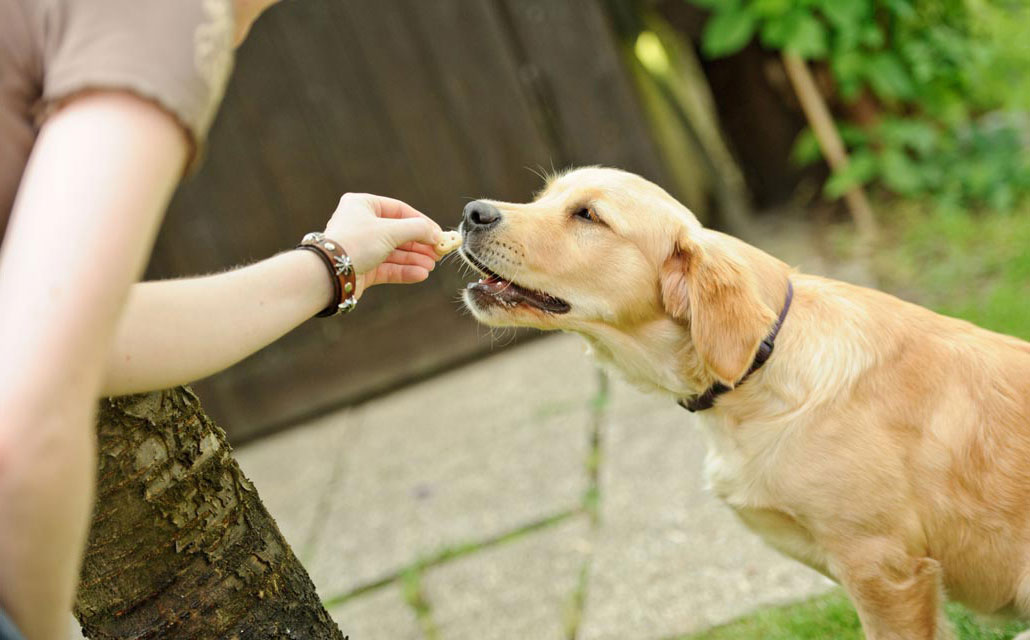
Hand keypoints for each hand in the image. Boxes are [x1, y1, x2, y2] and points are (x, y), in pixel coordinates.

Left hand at [323, 193, 442, 297]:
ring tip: (431, 265)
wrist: (328, 273)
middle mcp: (361, 224)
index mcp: (362, 205)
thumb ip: (417, 229)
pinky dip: (405, 270)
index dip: (422, 222)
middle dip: (420, 244)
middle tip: (439, 252)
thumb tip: (436, 233)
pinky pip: (388, 267)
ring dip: (414, 258)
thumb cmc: (355, 243)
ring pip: (394, 252)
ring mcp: (362, 247)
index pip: (400, 210)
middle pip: (398, 232)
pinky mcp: (362, 268)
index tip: (439, 234)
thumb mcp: (390, 230)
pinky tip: (421, 274)